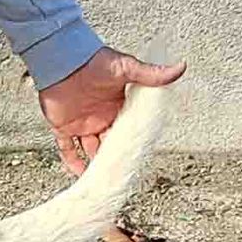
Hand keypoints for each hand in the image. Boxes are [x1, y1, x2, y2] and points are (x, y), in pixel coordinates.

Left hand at [38, 46, 185, 175]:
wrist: (64, 61)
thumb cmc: (93, 61)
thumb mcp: (125, 68)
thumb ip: (150, 74)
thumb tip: (179, 68)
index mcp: (117, 106)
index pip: (126, 130)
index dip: (131, 142)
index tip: (138, 157)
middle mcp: (100, 117)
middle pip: (108, 144)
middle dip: (114, 158)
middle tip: (120, 174)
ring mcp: (81, 123)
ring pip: (89, 149)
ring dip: (94, 164)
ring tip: (103, 180)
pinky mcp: (62, 126)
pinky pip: (66, 148)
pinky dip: (71, 161)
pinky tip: (80, 174)